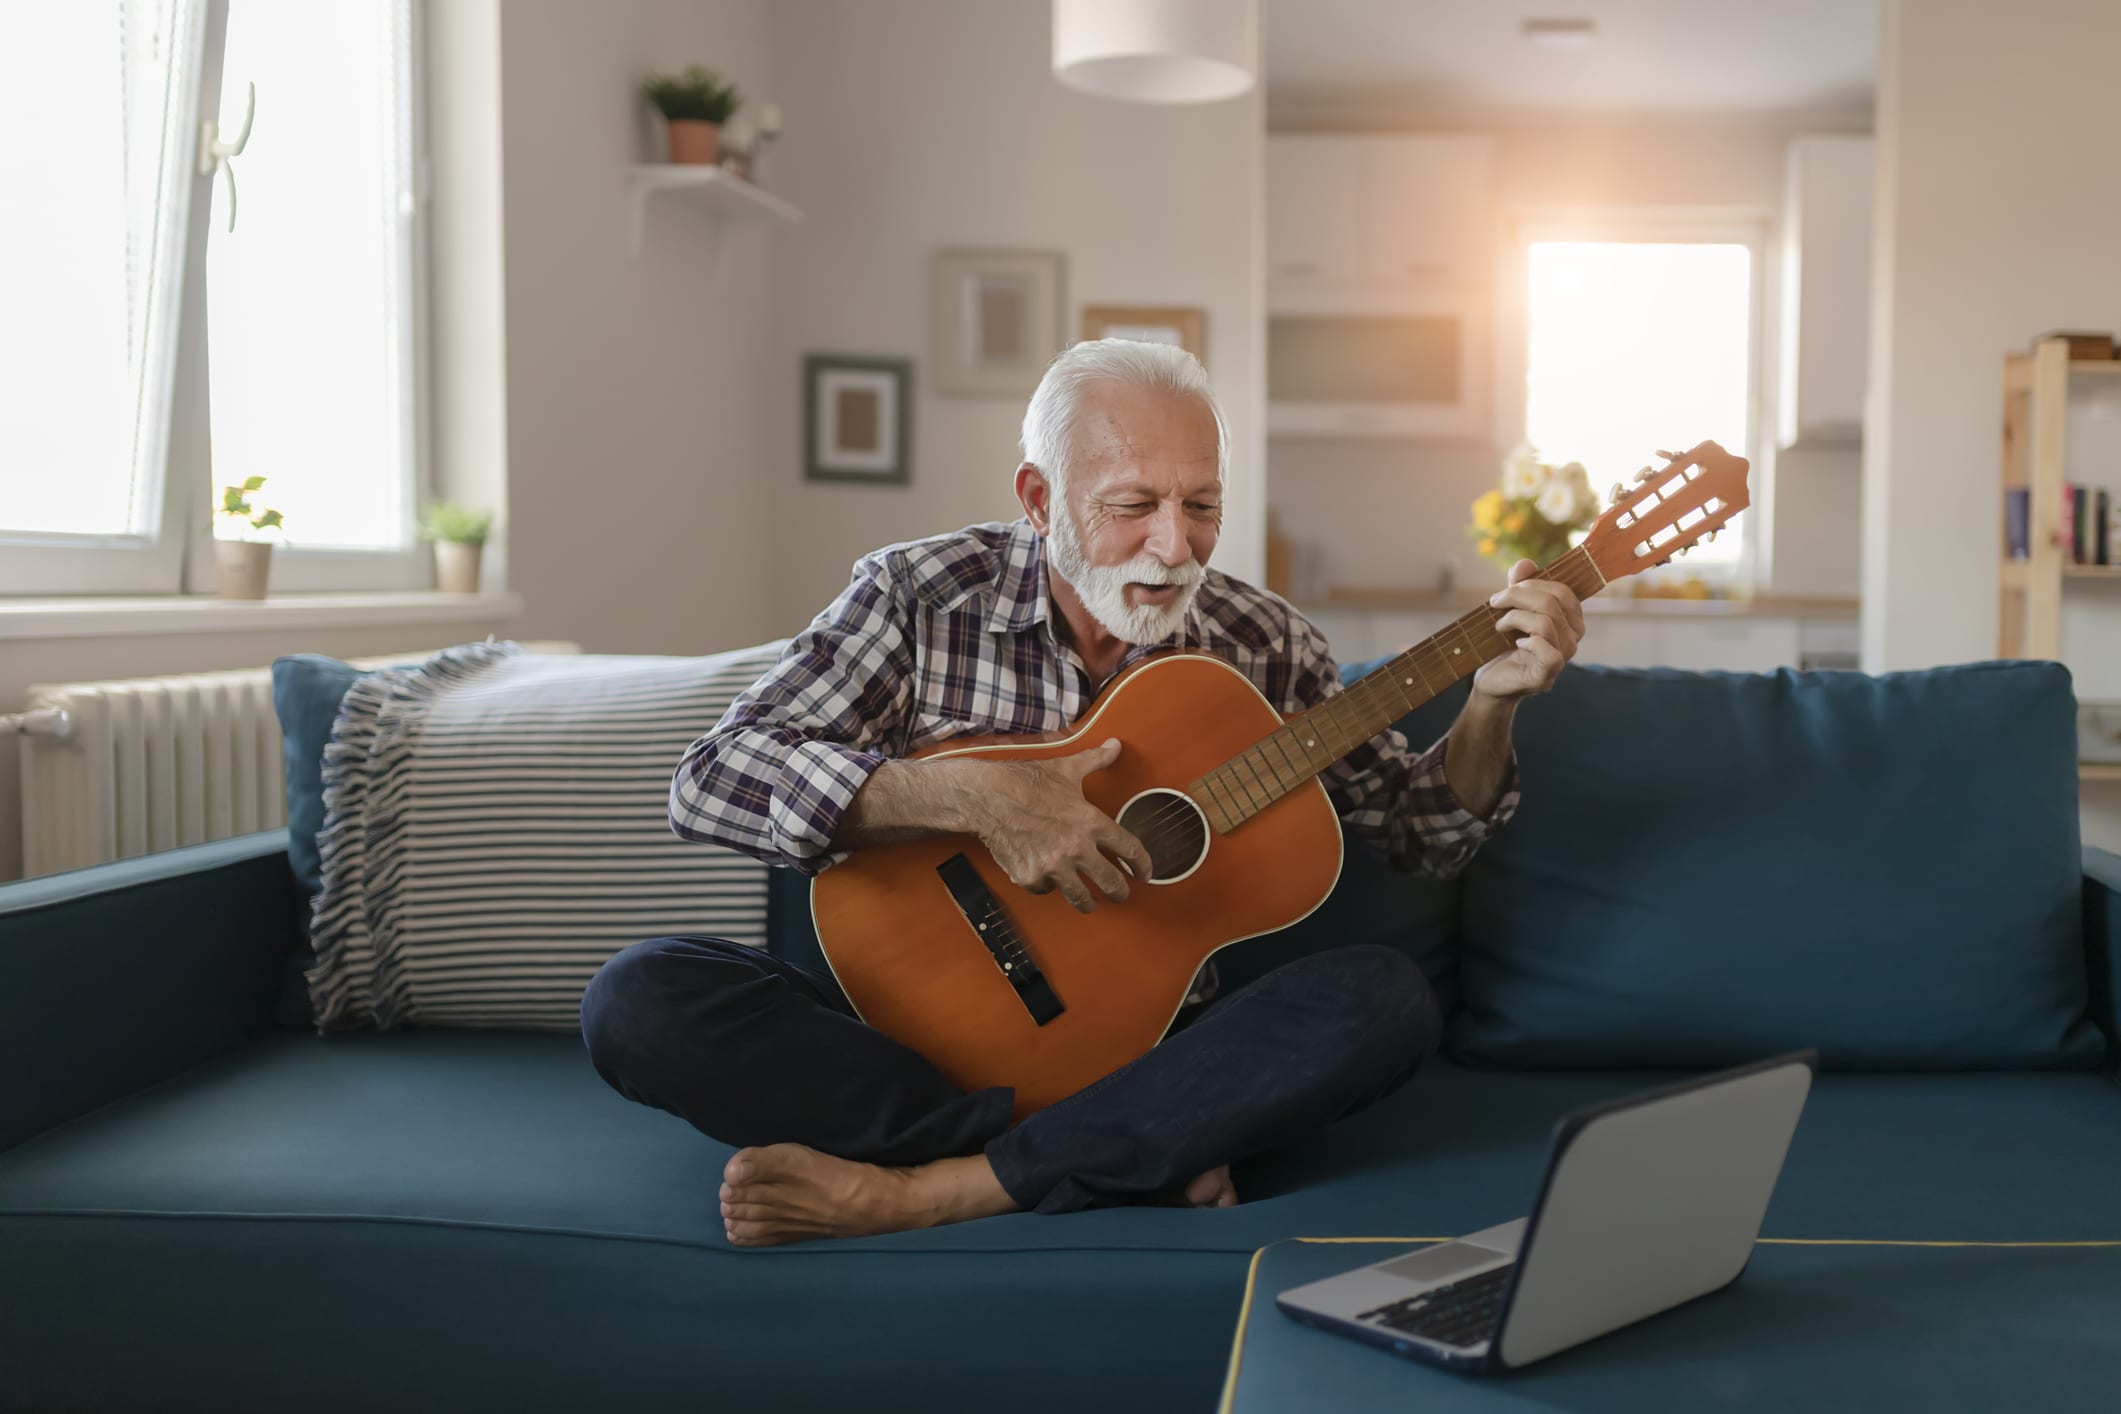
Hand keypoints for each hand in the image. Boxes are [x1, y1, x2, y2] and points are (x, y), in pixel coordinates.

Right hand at [968, 738, 1152, 913]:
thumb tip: (1115, 745)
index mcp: (1091, 822)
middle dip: (1120, 892)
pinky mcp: (1031, 877)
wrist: (987, 797)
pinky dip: (1048, 885)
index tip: (1144, 872)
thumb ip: (1095, 760)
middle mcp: (1076, 848)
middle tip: (1121, 895)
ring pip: (1081, 897)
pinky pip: (1047, 890)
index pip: (1130, 850)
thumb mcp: (1066, 768)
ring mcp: (1053, 866)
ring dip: (1089, 902)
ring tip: (1091, 903)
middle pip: (1111, 882)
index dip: (1142, 865)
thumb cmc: (1025, 782)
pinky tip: (1047, 877)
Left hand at [1472, 558, 1583, 701]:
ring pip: (1546, 624)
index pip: (1563, 592)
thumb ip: (1520, 588)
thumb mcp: (1511, 611)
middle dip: (1518, 596)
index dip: (1534, 584)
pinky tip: (1515, 643)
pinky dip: (1528, 642)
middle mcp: (1572, 640)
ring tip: (1499, 625)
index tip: (1506, 590)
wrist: (1491, 681)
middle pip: (1552, 604)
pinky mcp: (1546, 676)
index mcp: (1570, 621)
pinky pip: (1547, 651)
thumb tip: (1525, 564)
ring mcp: (1562, 659)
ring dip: (1515, 618)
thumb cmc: (1503, 646)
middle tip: (1495, 602)